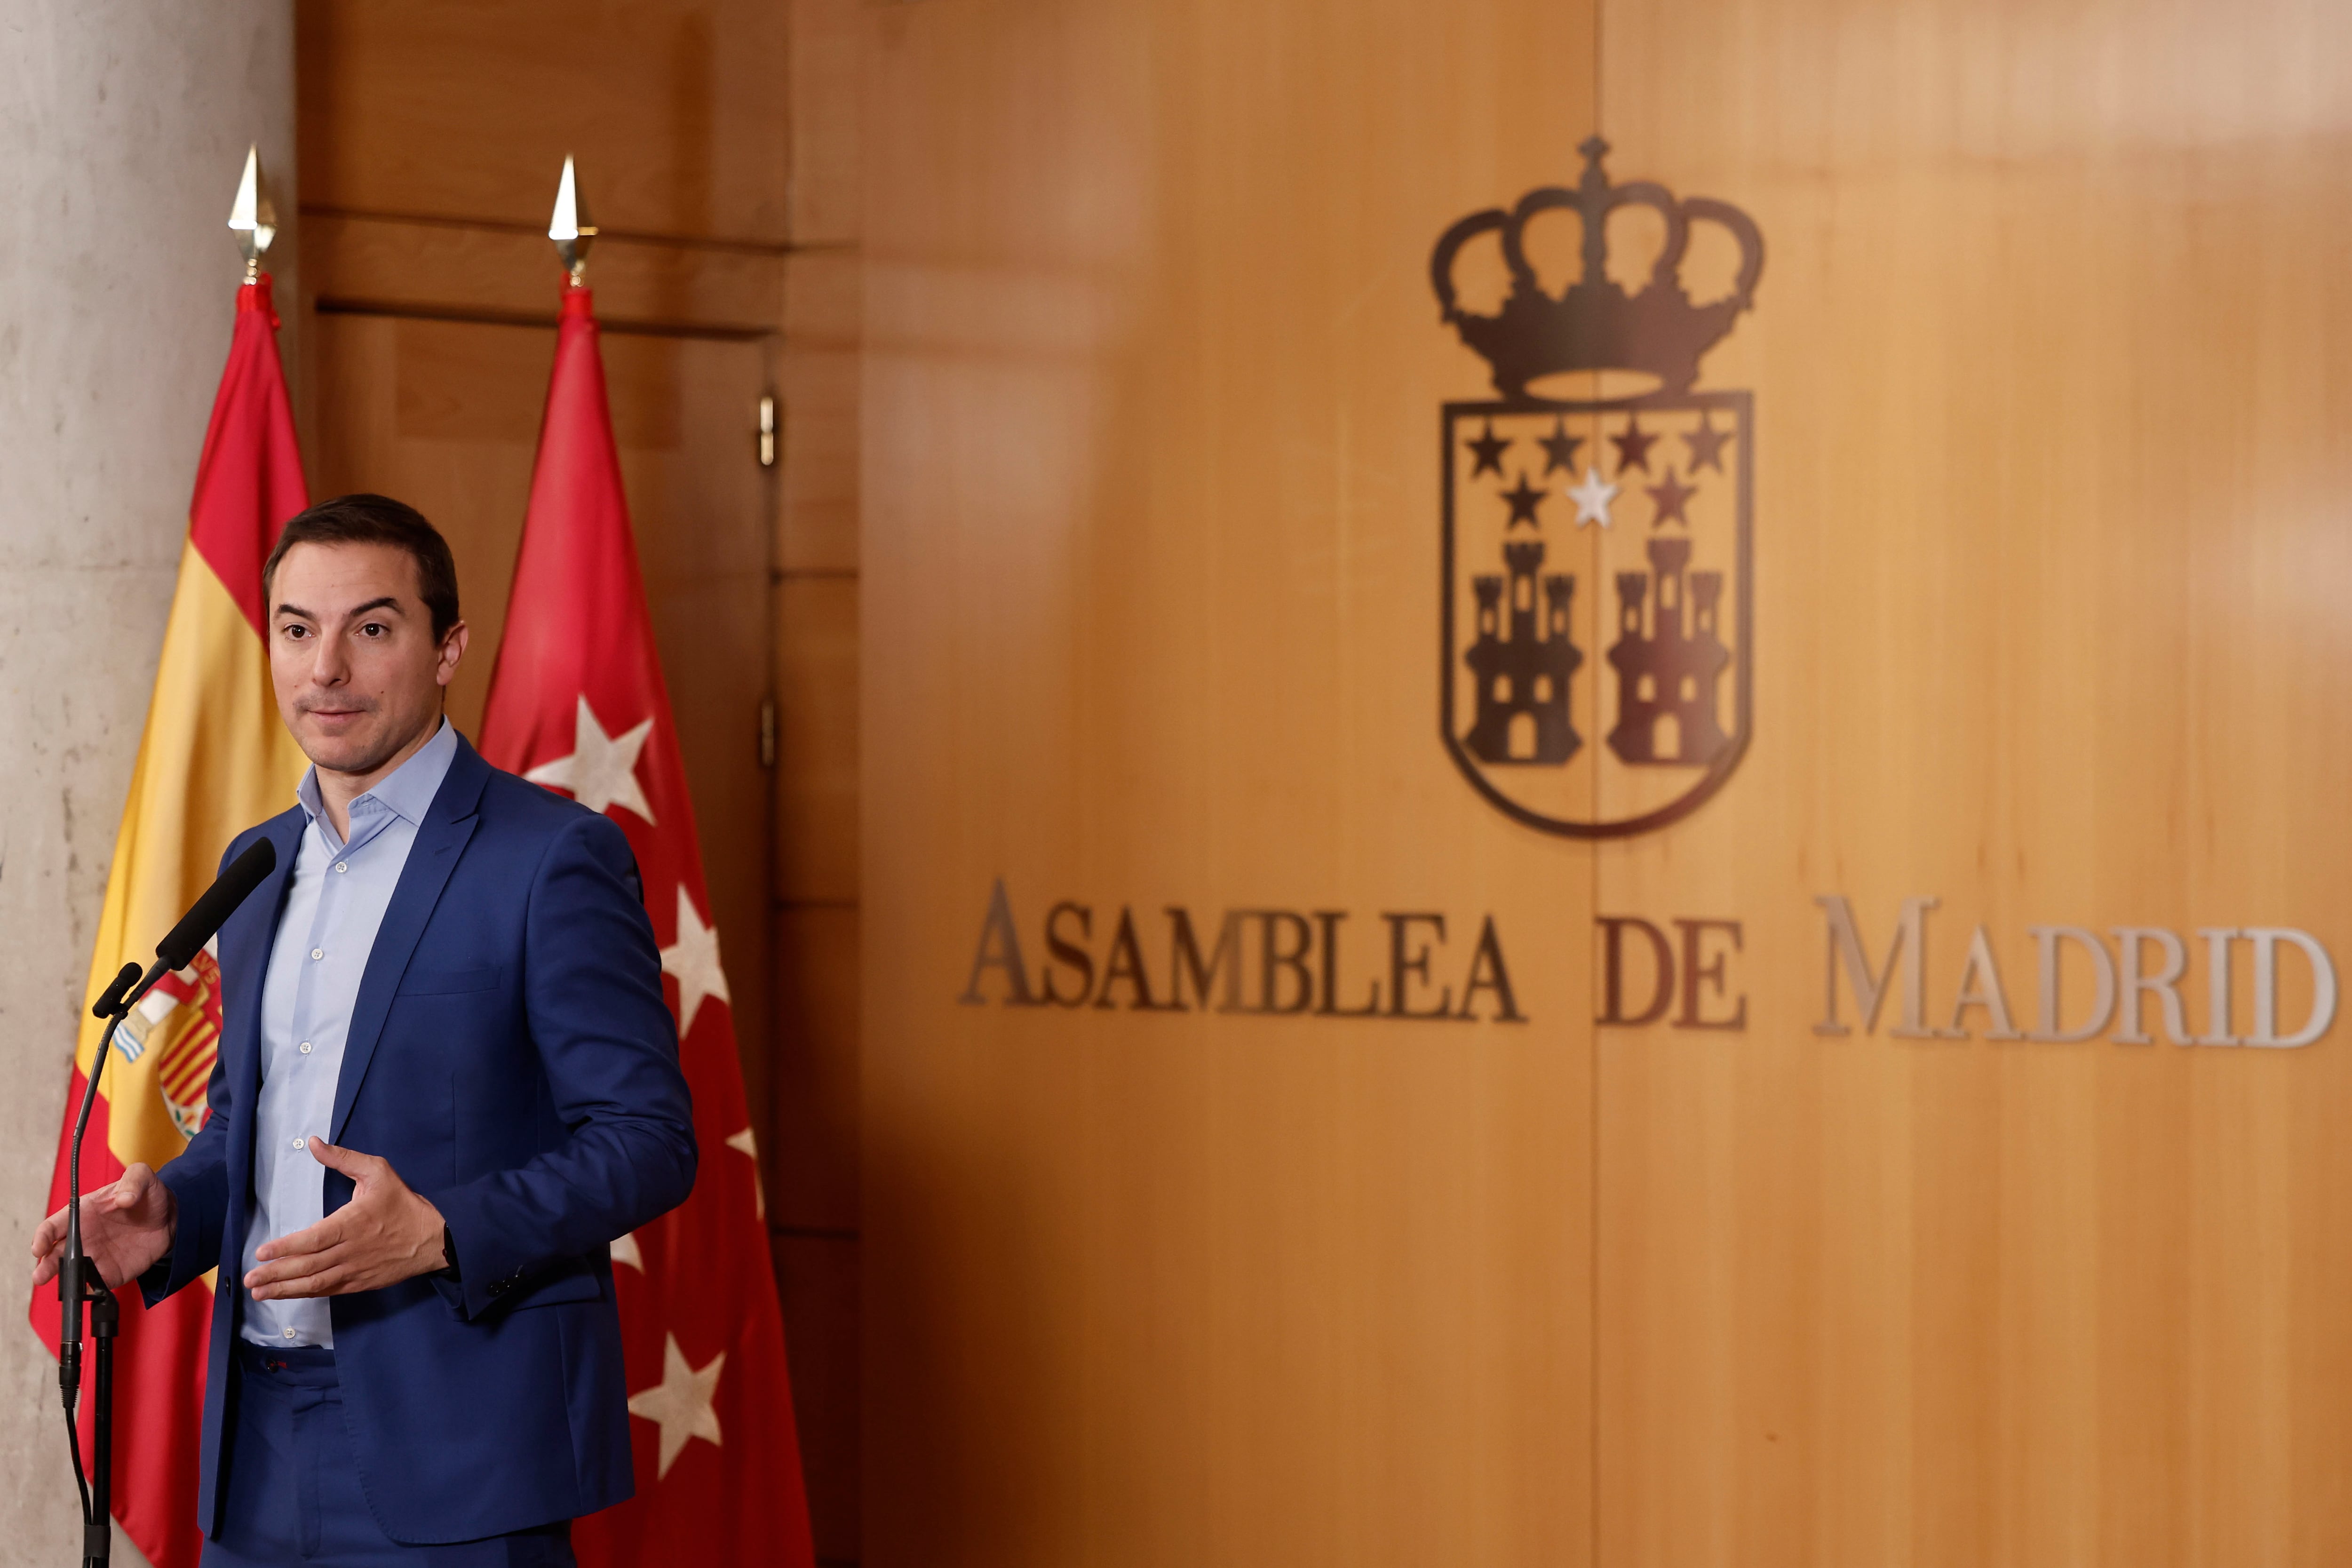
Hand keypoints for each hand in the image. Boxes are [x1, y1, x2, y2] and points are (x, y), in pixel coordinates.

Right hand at [30, 1164, 177, 1291]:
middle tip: (41, 1276)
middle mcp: (83, 1237)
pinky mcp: (111, 1271)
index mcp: (82, 1214)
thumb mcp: (141, 1178)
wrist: (168, 1217)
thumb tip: (125, 1198)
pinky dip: (91, 1290)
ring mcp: (95, 1256)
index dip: (42, 1237)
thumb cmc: (147, 1195)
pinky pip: (97, 1284)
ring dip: (66, 1280)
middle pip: (56, 1254)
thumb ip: (133, 1181)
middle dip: (46, 1265)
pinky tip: (90, 1292)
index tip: (39, 1247)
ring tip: (64, 1287)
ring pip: (73, 1272)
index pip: (53, 1226)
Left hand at [245, 1139, 446, 1300]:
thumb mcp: (378, 1171)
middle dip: (276, 1274)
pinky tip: (288, 1294)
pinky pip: (328, 1290)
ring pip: (314, 1283)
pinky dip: (306, 1293)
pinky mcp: (360, 1283)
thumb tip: (314, 1143)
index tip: (261, 1253)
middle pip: (308, 1266)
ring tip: (259, 1292)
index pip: (313, 1240)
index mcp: (352, 1223)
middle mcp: (350, 1251)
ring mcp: (355, 1270)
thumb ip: (343, 1158)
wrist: (434, 1238)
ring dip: (285, 1289)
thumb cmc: (402, 1203)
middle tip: (249, 1280)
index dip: (285, 1248)